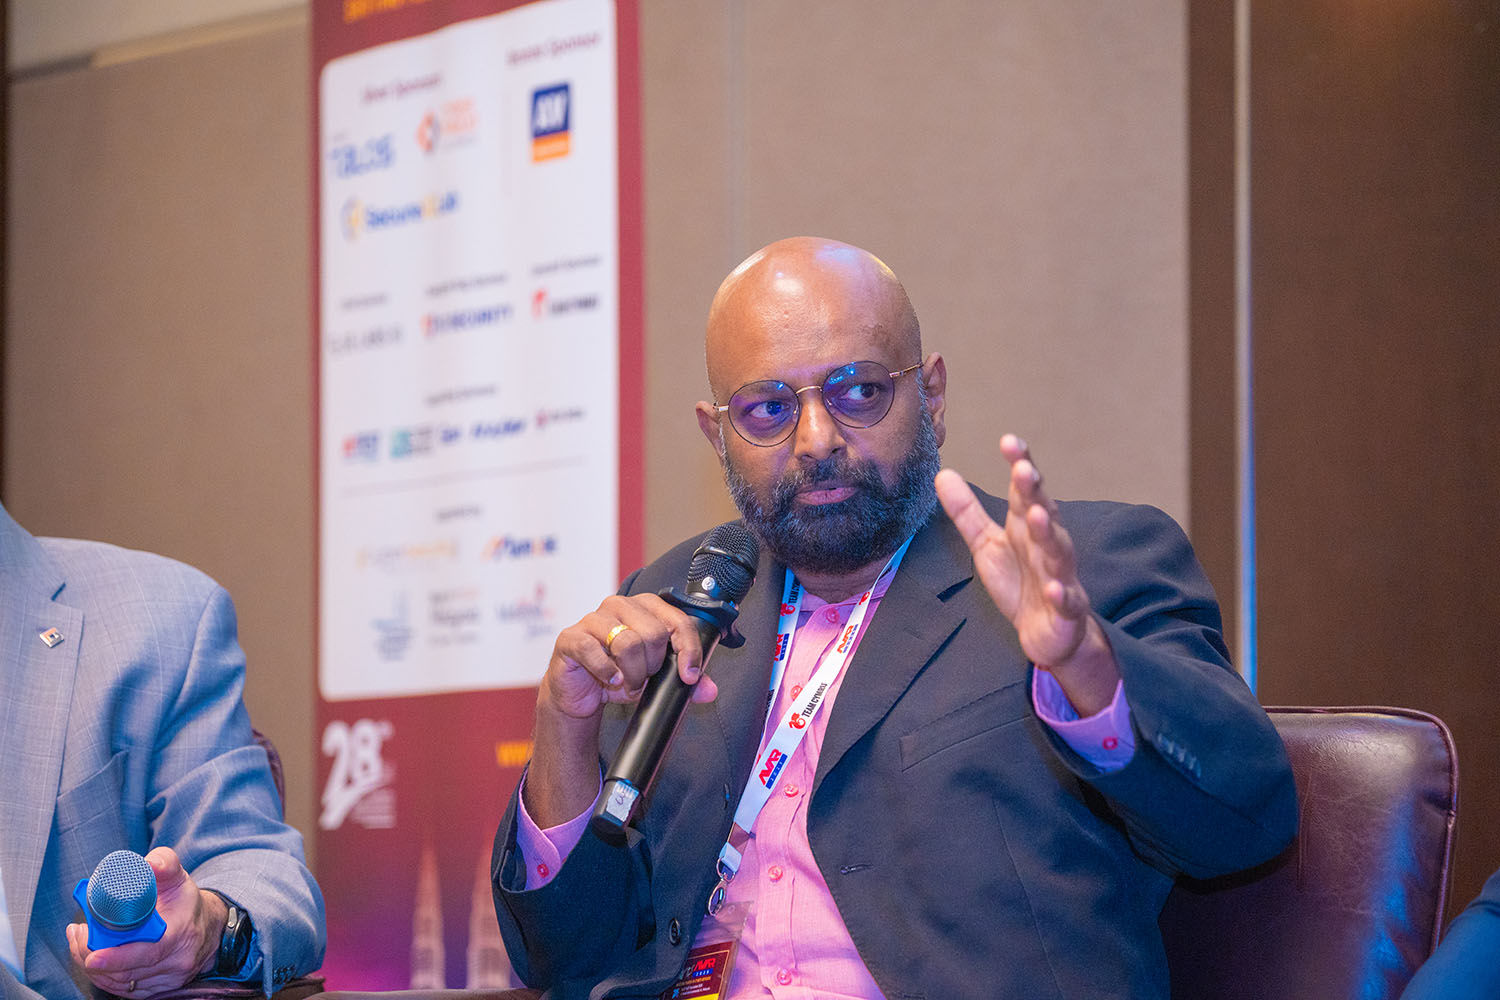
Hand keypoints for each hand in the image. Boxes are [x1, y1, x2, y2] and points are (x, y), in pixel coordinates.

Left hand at [67, 847, 225, 996]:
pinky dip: (102, 976)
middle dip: (92, 956)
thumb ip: (164, 863)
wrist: (208, 928)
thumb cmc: (186, 902)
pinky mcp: (157, 990)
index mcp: (182, 934)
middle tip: (77, 934)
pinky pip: (123, 990)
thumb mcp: (179, 877)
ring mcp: (168, 980)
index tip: (93, 954)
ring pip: (120, 983)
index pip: (148, 953)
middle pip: (126, 971)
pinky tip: (92, 959)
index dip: (117, 957)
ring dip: (93, 967)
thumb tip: (149, 864)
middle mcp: (177, 962)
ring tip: (79, 941)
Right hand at [525, 593, 719, 826]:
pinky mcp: (571, 637)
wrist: (581, 694)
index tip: (690, 676)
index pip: (678, 620)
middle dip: (653, 666)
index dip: (688, 649)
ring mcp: (593, 619)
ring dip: (633, 674)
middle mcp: (620, 605)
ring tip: (628, 684)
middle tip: (644, 680)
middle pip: (653, 634)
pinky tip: (611, 680)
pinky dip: (607, 673)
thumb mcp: (657, 680)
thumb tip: (709, 691)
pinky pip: (594, 651)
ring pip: (627, 643)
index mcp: (646, 607)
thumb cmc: (619, 676)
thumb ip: (685, 682)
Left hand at [935, 434, 1118, 713]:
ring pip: (1058, 552)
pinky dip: (1062, 594)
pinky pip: (1066, 601)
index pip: (1025, 491)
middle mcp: (1047, 547)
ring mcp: (1060, 578)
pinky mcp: (1066, 611)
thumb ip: (967, 512)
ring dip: (1048, 534)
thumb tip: (942, 473)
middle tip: (1024, 469)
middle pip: (1043, 514)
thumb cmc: (1021, 583)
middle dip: (1035, 492)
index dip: (1020, 466)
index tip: (1009, 441)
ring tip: (1036, 515)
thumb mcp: (987, 545)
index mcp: (1027, 528)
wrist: (1050, 635)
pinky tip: (1055, 588)